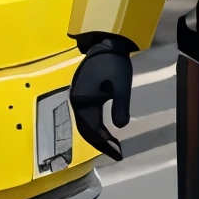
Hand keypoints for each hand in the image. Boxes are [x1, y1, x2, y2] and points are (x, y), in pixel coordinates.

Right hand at [70, 39, 132, 160]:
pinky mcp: (83, 94)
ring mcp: (78, 98)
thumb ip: (120, 106)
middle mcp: (77, 102)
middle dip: (101, 144)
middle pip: (86, 130)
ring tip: (113, 146)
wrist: (106, 44)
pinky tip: (107, 131)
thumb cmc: (114, 64)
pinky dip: (96, 126)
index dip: (104, 144)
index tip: (118, 154)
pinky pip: (87, 116)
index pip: (92, 130)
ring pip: (86, 124)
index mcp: (83, 101)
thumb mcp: (122, 86)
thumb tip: (120, 128)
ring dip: (98, 136)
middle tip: (117, 154)